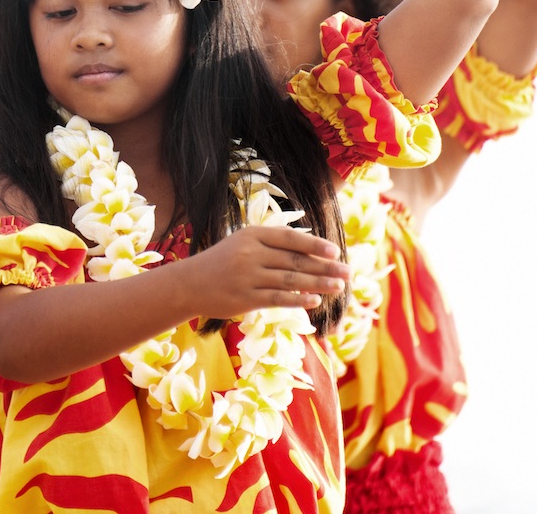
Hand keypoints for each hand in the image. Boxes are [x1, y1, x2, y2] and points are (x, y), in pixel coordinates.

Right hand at [180, 225, 350, 319]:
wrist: (190, 284)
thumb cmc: (221, 262)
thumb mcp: (242, 243)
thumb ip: (271, 245)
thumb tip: (310, 251)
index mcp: (252, 235)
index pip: (290, 238)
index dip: (314, 245)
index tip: (335, 251)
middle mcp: (251, 253)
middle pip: (295, 260)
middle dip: (324, 266)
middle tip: (347, 272)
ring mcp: (248, 276)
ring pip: (291, 280)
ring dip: (318, 283)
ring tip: (338, 286)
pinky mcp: (246, 298)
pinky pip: (278, 298)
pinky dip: (299, 299)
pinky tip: (315, 301)